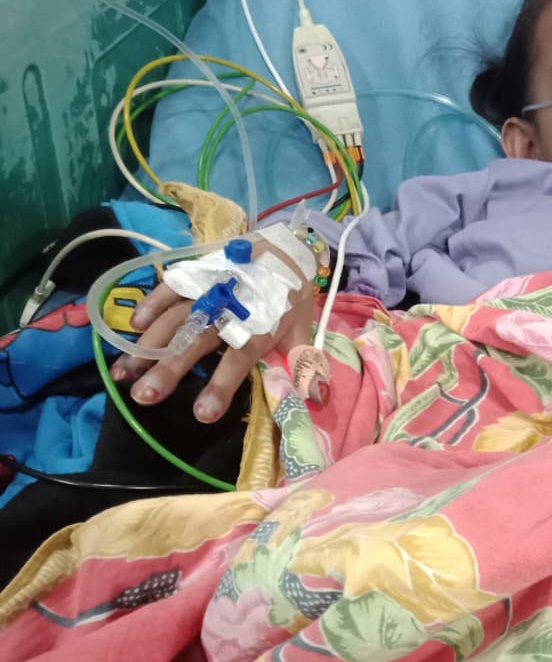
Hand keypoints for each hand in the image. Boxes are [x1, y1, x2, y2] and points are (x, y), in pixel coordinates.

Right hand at [109, 239, 315, 422]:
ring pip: (174, 319)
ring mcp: (208, 289)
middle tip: (143, 397)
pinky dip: (150, 304)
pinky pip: (170, 288)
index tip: (202, 414)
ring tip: (123, 374)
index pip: (237, 360)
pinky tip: (132, 327)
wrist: (284, 247)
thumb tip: (317, 399)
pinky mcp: (195, 274)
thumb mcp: (302, 330)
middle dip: (168, 370)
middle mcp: (229, 310)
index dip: (220, 386)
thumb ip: (304, 364)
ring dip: (147, 346)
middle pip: (195, 342)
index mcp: (258, 327)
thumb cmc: (289, 298)